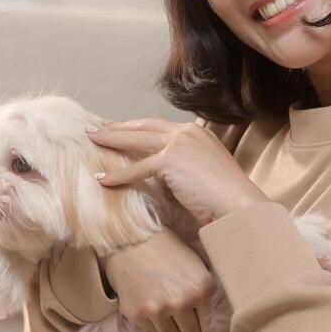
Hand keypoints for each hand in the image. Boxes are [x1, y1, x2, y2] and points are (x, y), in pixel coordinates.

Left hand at [88, 117, 268, 226]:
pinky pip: (137, 168)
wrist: (239, 205)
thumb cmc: (224, 197)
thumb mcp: (201, 173)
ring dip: (110, 140)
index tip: (117, 128)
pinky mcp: (170, 161)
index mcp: (195, 132)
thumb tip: (156, 176)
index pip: (157, 126)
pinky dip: (118, 175)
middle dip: (117, 127)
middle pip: (143, 126)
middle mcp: (186, 132)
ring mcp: (178, 144)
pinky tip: (102, 178)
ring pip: (135, 140)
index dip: (135, 127)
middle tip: (96, 128)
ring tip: (91, 142)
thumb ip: (179, 168)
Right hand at [100, 226, 212, 331]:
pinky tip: (161, 331)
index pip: (207, 326)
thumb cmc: (165, 248)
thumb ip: (203, 292)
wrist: (129, 240)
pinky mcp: (137, 314)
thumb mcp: (195, 265)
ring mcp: (157, 310)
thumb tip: (205, 323)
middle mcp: (180, 302)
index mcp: (200, 289)